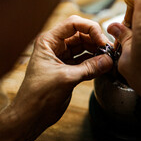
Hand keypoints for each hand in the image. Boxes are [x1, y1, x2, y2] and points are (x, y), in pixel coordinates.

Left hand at [16, 15, 112, 129]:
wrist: (31, 115)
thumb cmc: (38, 95)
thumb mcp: (66, 78)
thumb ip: (90, 68)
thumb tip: (108, 60)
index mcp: (49, 41)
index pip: (73, 24)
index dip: (90, 29)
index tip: (102, 41)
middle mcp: (55, 47)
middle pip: (81, 34)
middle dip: (96, 41)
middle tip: (109, 51)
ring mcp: (62, 58)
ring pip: (84, 48)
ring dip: (97, 52)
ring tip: (108, 59)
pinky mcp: (68, 70)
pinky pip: (85, 61)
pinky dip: (95, 63)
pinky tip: (104, 66)